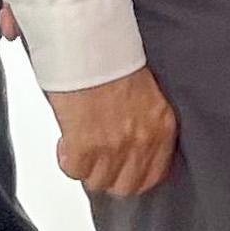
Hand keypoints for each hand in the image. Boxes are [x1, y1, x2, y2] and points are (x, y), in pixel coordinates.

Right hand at [49, 65, 178, 197]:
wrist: (90, 45)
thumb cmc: (114, 58)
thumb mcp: (144, 93)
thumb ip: (143, 123)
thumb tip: (131, 145)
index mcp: (162, 124)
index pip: (155, 174)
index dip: (134, 175)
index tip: (122, 168)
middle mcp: (143, 139)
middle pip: (127, 186)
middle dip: (109, 175)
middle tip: (98, 159)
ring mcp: (115, 146)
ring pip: (99, 182)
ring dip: (87, 167)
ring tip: (82, 144)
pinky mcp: (87, 147)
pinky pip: (75, 171)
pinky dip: (67, 159)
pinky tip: (68, 140)